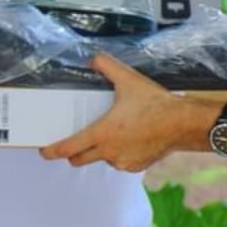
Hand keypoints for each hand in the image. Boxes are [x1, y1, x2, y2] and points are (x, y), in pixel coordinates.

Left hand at [40, 54, 202, 172]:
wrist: (182, 123)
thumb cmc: (156, 104)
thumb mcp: (128, 79)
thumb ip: (106, 66)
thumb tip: (93, 59)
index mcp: (103, 133)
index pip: (68, 148)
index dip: (52, 150)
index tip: (44, 151)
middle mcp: (109, 152)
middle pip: (79, 159)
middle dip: (73, 152)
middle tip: (74, 140)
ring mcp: (123, 162)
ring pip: (101, 159)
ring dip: (100, 150)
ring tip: (111, 132)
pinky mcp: (136, 166)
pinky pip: (119, 161)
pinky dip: (118, 153)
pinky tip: (129, 138)